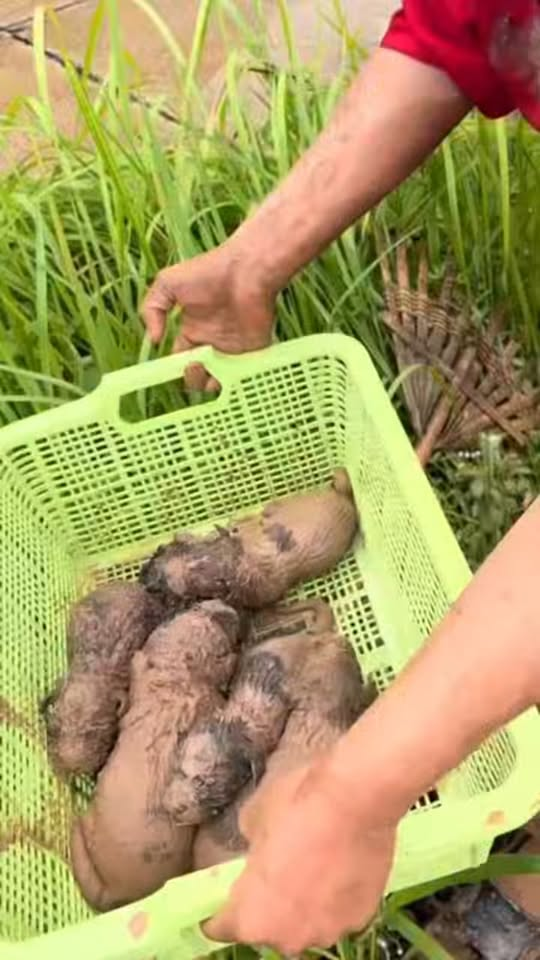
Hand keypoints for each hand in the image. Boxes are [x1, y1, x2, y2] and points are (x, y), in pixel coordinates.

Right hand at [142, 244, 274, 389]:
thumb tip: (153, 339)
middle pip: (199, 373)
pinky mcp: (255, 349)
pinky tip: (228, 378)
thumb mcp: (167, 283)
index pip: (180, 358)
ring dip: (212, 384)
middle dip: (192, 379)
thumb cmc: (208, 272)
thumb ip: (152, 308)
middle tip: (195, 368)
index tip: (169, 374)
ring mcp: (234, 347)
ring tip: (210, 374)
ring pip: (220, 378)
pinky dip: (237, 382)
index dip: (173, 368)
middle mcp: (212, 341)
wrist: (247, 270)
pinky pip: (245, 373)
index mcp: (193, 328)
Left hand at [204, 760, 396, 953]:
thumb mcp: (252, 817)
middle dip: (268, 906)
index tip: (225, 902)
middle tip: (276, 872)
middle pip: (269, 929)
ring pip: (307, 924)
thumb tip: (259, 849)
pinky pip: (338, 912)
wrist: (355, 797)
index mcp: (252, 918)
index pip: (224, 928)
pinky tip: (340, 867)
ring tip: (314, 867)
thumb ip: (249, 847)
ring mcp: (328, 931)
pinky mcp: (361, 918)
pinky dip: (336, 898)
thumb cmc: (295, 806)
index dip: (223, 913)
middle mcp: (288, 938)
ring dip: (304, 905)